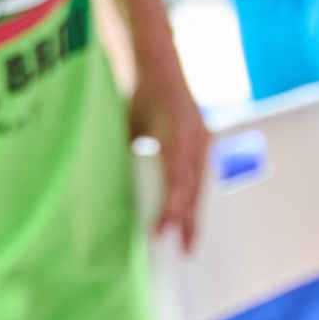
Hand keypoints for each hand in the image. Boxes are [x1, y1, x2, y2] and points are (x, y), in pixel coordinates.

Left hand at [130, 70, 208, 250]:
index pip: (175, 180)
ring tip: (188, 245)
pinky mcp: (204, 142)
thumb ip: (127, 154)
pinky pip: (200, 176)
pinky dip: (194, 198)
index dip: (170, 208)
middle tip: (183, 252)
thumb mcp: (127, 125)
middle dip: (187, 222)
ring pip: (199, 185)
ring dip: (193, 215)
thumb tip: (114, 189)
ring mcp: (203, 141)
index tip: (161, 233)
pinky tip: (190, 220)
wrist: (162, 66)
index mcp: (176, 134)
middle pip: (192, 188)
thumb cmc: (139, 95)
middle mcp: (195, 139)